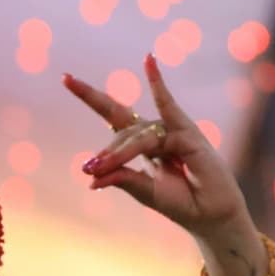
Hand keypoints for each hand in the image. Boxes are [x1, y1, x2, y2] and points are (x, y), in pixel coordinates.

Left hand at [63, 54, 250, 242]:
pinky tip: (148, 60)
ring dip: (119, 154)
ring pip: (137, 137)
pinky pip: (168, 107)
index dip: (90, 96)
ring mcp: (172, 130)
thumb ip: (121, 179)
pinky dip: (157, 83)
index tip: (65, 77)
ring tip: (100, 169)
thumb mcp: (143, 191)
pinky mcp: (187, 133)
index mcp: (141, 143)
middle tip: (89, 169)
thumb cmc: (180, 202)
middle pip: (121, 131)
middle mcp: (155, 132)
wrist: (209, 215)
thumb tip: (90, 178)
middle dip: (106, 151)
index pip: (112, 115)